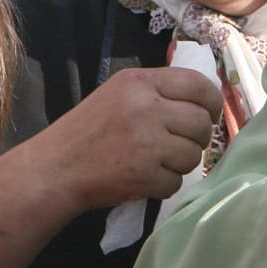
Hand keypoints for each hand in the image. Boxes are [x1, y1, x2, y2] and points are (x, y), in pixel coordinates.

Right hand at [43, 66, 222, 212]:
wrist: (55, 168)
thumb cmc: (87, 131)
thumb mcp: (118, 95)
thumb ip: (157, 92)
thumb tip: (203, 101)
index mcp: (140, 82)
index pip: (198, 85)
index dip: (211, 103)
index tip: (209, 115)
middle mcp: (146, 107)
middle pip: (201, 122)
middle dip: (198, 138)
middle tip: (182, 145)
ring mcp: (146, 141)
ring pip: (193, 154)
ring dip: (181, 163)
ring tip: (158, 162)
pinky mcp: (144, 174)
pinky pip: (176, 182)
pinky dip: (164, 185)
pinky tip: (145, 179)